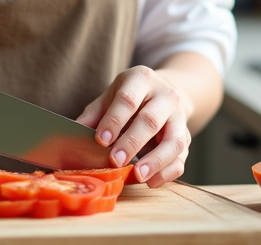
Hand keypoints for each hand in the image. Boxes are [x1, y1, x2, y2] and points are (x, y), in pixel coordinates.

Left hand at [76, 65, 193, 187]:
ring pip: (173, 141)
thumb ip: (94, 114)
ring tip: (138, 175)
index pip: (128, 99)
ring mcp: (179, 117)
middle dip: (132, 142)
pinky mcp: (186, 137)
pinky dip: (167, 172)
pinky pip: (181, 158)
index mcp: (142, 79)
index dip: (114, 120)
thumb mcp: (111, 96)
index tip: (101, 140)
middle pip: (151, 120)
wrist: (165, 92)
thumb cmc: (131, 97)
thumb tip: (74, 135)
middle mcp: (166, 96)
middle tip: (115, 161)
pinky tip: (150, 181)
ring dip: (155, 161)